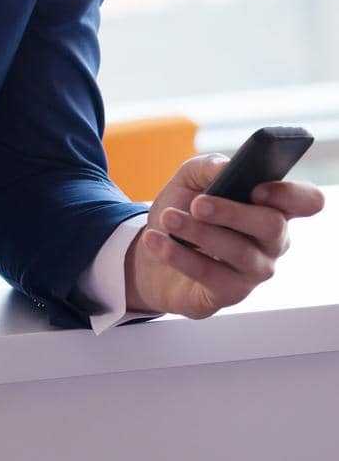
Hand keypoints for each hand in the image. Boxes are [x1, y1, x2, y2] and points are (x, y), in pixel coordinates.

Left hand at [125, 153, 325, 320]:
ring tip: (168, 218)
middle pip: (272, 225)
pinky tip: (157, 240)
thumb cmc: (184, 209)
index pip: (307, 201)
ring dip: (198, 232)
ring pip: (238, 251)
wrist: (153, 248)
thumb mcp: (190, 179)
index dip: (290, 194)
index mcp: (272, 206)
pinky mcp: (229, 293)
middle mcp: (272, 241)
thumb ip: (208, 167)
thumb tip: (224, 168)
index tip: (257, 188)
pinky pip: (210, 276)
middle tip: (197, 204)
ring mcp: (254, 271)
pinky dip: (179, 256)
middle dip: (232, 212)